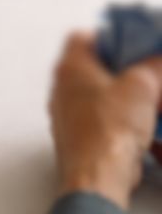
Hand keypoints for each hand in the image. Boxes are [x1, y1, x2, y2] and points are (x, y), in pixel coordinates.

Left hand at [50, 33, 161, 208]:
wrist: (98, 176)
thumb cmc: (112, 126)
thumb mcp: (142, 86)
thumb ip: (154, 67)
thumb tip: (159, 60)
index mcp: (70, 67)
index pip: (82, 38)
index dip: (109, 37)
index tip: (133, 45)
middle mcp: (62, 89)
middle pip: (92, 69)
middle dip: (122, 72)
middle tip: (146, 75)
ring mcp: (66, 116)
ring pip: (98, 98)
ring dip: (123, 99)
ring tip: (149, 103)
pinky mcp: (77, 141)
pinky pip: (101, 123)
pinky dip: (121, 123)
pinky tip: (143, 130)